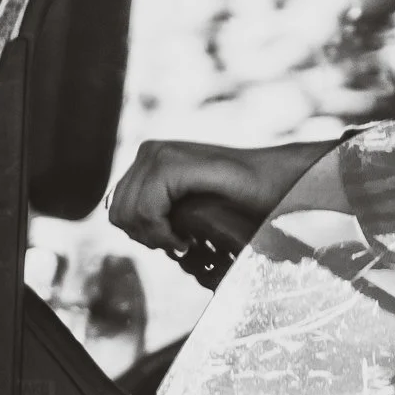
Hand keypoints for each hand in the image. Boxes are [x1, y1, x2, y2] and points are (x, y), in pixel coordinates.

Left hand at [107, 139, 332, 252]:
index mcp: (150, 158)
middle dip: (146, 237)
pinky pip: (146, 211)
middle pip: (117, 212)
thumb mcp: (189, 205)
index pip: (116, 207)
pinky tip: (187, 238)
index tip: (175, 240)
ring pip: (127, 213)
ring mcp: (158, 154)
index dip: (141, 234)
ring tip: (186, 241)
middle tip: (181, 243)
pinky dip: (163, 233)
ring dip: (156, 237)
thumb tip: (124, 226)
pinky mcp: (171, 164)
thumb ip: (157, 208)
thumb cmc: (242, 200)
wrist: (277, 183)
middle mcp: (149, 151)